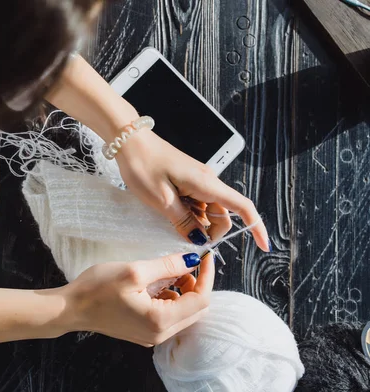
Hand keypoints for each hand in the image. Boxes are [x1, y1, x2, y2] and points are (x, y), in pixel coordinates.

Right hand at [62, 252, 213, 346]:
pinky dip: (171, 299)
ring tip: (168, 272)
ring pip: (183, 313)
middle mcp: (160, 334)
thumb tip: (193, 260)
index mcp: (161, 320)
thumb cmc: (97, 288)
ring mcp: (152, 336)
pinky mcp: (144, 332)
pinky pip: (168, 316)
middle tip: (186, 263)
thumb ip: (167, 266)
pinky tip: (157, 285)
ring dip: (183, 291)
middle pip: (196, 310)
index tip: (205, 256)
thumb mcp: (134, 271)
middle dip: (196, 284)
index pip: (201, 301)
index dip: (207, 276)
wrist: (71, 308)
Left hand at [116, 128, 270, 251]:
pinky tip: (169, 212)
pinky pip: (196, 203)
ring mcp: (198, 180)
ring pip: (208, 210)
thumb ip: (183, 221)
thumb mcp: (161, 200)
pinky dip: (188, 213)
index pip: (242, 207)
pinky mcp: (188, 181)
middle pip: (223, 214)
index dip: (256, 227)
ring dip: (196, 223)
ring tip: (170, 221)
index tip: (264, 246)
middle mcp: (207, 181)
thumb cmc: (143, 166)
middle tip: (185, 239)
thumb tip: (200, 239)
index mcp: (206, 184)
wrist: (130, 141)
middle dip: (211, 232)